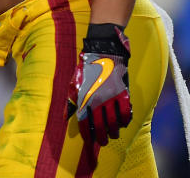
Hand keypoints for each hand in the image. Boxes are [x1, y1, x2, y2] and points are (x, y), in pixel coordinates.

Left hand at [68, 23, 131, 145]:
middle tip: (103, 142)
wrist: (103, 50)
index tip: (89, 141)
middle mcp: (97, 100)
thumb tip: (66, 116)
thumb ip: (71, 100)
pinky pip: (126, 112)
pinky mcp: (123, 93)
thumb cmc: (86, 67)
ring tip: (113, 136)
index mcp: (83, 98)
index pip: (84, 122)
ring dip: (114, 132)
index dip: (87, 133)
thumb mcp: (74, 83)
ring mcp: (111, 97)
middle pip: (100, 125)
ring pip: (114, 122)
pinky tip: (123, 124)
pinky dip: (125, 121)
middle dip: (101, 137)